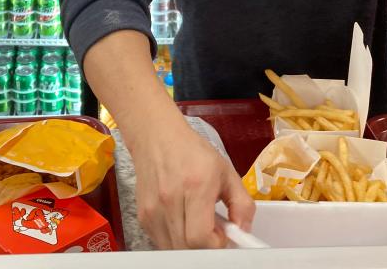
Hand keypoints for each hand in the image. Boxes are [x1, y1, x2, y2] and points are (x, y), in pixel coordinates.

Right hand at [128, 117, 254, 249]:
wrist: (157, 137)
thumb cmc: (192, 152)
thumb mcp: (226, 171)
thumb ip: (242, 203)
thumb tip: (243, 230)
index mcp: (195, 186)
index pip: (201, 237)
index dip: (216, 243)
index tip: (223, 233)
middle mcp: (170, 199)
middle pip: (187, 248)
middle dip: (205, 246)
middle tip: (213, 230)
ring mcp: (152, 210)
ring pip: (174, 249)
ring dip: (190, 246)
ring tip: (197, 224)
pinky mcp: (142, 216)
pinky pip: (162, 243)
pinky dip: (176, 240)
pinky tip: (183, 222)